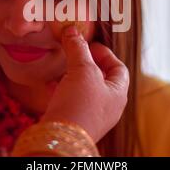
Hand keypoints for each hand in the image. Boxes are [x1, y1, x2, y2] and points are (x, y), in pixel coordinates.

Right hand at [41, 26, 129, 142]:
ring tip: (61, 65)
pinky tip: (50, 83)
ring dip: (73, 75)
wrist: (60, 139)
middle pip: (101, 78)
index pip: (119, 67)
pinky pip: (71, 100)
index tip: (88, 44)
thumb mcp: (82, 70)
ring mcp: (91, 115)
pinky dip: (62, 88)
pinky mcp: (74, 121)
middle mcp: (108, 106)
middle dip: (87, 63)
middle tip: (74, 52)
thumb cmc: (80, 104)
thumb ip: (78, 48)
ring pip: (84, 89)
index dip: (105, 53)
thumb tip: (72, 30)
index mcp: (118, 93)